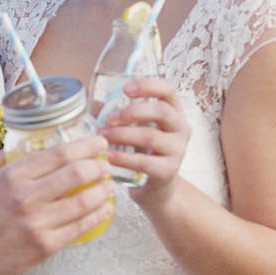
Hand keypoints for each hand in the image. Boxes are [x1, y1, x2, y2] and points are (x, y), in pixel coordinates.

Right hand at [0, 136, 113, 274]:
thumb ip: (2, 159)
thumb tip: (17, 146)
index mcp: (13, 176)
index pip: (59, 154)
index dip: (85, 146)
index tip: (97, 143)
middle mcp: (27, 197)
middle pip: (77, 174)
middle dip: (99, 165)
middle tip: (106, 163)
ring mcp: (38, 223)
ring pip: (84, 201)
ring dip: (103, 190)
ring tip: (109, 185)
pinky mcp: (45, 246)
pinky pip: (80, 227)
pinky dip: (98, 215)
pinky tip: (104, 209)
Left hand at [101, 76, 189, 206]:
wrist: (157, 189)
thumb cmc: (144, 152)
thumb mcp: (137, 129)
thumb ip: (120, 114)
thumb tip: (93, 102)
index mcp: (175, 112)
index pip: (168, 89)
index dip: (148, 85)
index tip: (125, 89)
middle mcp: (181, 128)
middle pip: (161, 111)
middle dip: (131, 112)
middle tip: (109, 118)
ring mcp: (178, 150)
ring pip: (150, 136)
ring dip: (122, 134)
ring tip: (103, 137)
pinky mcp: (169, 171)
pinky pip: (144, 162)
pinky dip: (123, 158)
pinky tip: (108, 157)